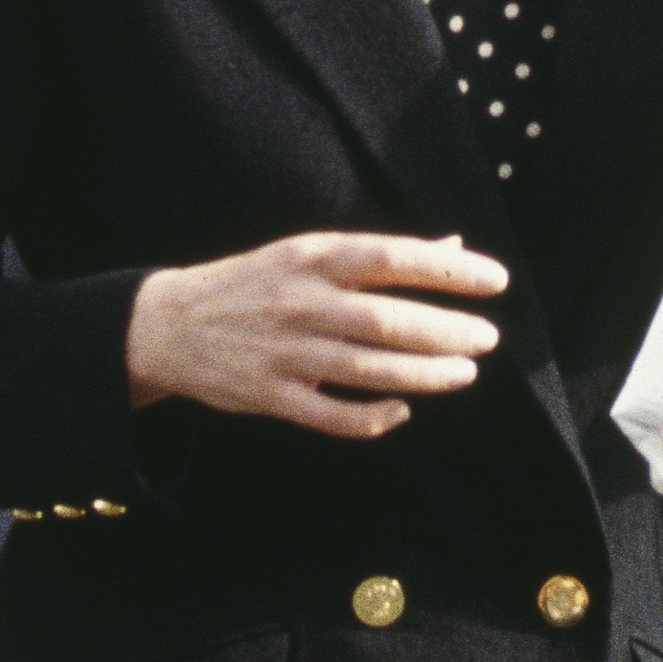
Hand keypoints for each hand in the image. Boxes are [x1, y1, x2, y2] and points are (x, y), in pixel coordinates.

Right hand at [127, 233, 510, 439]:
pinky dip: (372, 418)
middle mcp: (300, 302)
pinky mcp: (271, 396)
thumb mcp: (306, 253)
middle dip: (446, 330)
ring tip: (465, 372)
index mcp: (312, 257)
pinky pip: (331, 415)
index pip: (393, 257)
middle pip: (387, 319)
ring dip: (424, 374)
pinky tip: (403, 411)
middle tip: (488, 338)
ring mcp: (285, 353)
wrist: (167, 325)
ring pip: (368, 369)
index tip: (495, 281)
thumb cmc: (251, 283)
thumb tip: (454, 244)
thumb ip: (377, 254)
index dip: (449, 270)